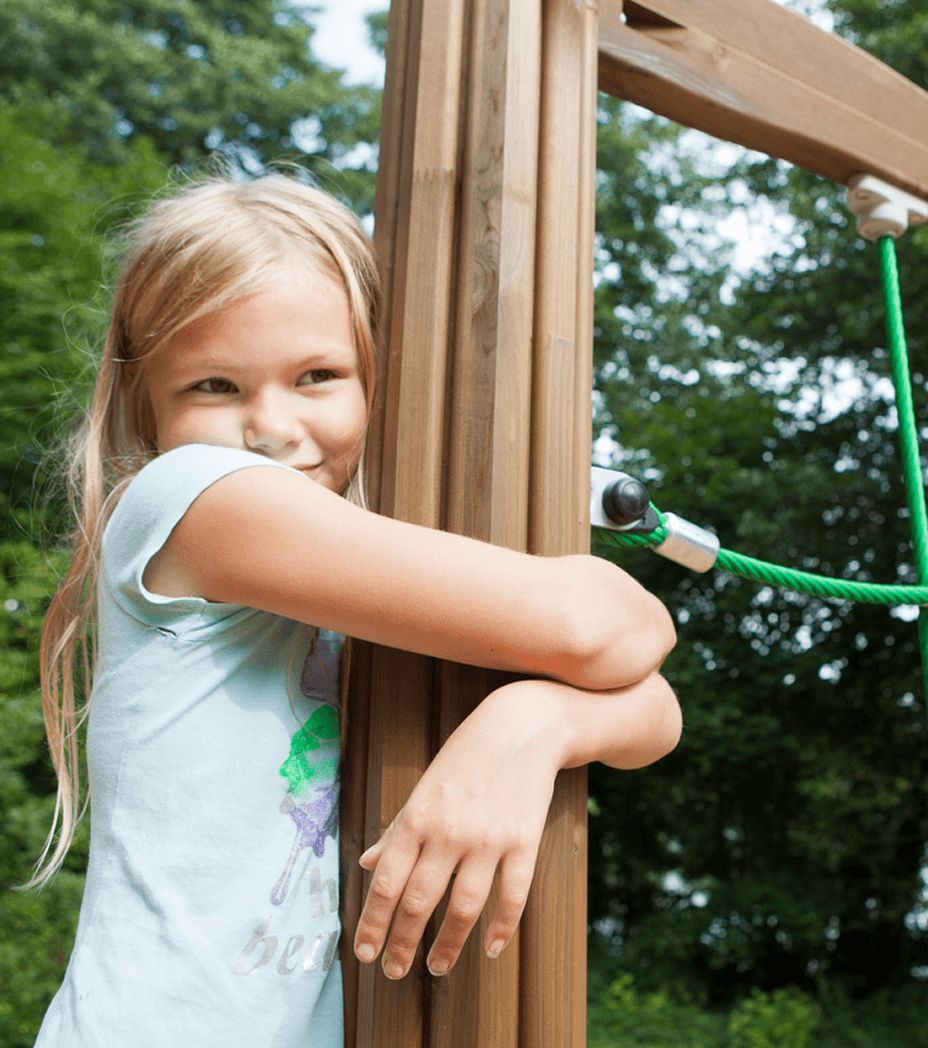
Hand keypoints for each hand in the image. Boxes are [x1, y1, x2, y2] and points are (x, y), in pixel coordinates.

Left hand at [352, 681, 566, 979]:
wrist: (521, 727)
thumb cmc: (465, 758)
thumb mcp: (424, 788)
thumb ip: (397, 829)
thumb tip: (367, 862)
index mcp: (418, 817)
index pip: (386, 881)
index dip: (373, 923)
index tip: (365, 954)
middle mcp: (449, 830)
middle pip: (419, 901)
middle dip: (402, 942)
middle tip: (393, 971)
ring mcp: (488, 838)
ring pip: (463, 908)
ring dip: (448, 946)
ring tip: (436, 967)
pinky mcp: (524, 842)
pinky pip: (512, 896)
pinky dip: (501, 928)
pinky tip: (491, 948)